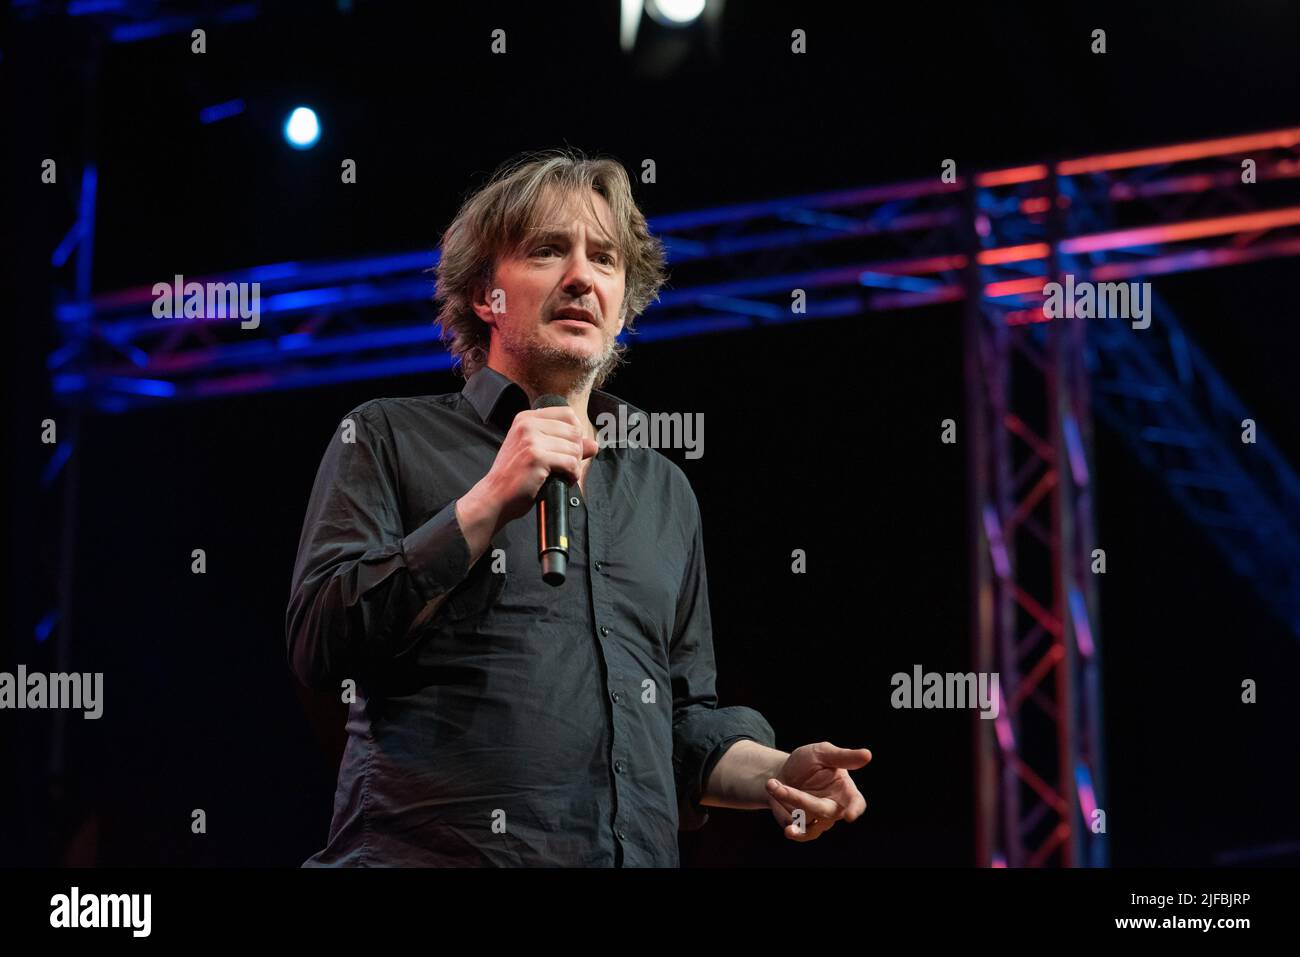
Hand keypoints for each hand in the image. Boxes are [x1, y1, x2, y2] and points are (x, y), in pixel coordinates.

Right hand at [469, 405, 599, 528]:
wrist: (495, 496)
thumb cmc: (516, 476)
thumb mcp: (539, 453)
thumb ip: (565, 445)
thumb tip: (594, 444)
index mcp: (526, 418)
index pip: (568, 414)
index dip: (575, 434)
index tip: (567, 450)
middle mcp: (527, 424)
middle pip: (574, 431)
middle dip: (577, 452)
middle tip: (566, 467)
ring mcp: (531, 439)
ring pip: (575, 448)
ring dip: (574, 466)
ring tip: (562, 475)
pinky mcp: (536, 457)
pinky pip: (571, 463)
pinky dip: (572, 475)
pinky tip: (563, 480)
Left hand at [765, 741, 870, 841]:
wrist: (782, 773)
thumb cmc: (808, 762)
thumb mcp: (823, 753)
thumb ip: (843, 757)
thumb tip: (867, 755)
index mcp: (845, 791)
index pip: (856, 803)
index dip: (854, 809)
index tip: (850, 815)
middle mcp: (834, 809)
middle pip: (823, 811)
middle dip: (799, 799)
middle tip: (779, 786)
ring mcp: (817, 821)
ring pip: (806, 822)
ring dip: (787, 803)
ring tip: (772, 785)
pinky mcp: (801, 828)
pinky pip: (795, 830)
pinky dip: (782, 816)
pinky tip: (775, 800)